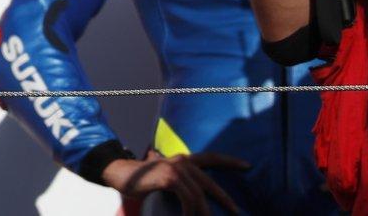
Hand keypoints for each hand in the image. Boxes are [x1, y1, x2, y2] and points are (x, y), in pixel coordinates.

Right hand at [102, 150, 246, 214]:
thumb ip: (178, 178)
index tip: (248, 166)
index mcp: (183, 159)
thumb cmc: (141, 178)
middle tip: (236, 211)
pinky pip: (187, 199)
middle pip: (210, 182)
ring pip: (199, 195)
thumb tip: (193, 193)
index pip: (211, 157)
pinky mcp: (169, 178)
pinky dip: (189, 212)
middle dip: (224, 199)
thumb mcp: (163, 174)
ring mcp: (175, 168)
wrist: (120, 173)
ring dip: (203, 213)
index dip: (230, 161)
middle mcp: (181, 160)